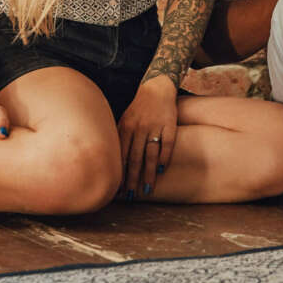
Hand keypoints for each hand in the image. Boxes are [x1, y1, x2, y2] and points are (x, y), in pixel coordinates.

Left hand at [118, 75, 177, 197]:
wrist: (157, 88)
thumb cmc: (138, 108)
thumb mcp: (125, 120)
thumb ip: (120, 139)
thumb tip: (113, 163)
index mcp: (126, 128)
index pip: (122, 156)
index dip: (121, 174)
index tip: (119, 190)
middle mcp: (139, 128)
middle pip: (135, 158)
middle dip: (133, 178)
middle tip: (132, 195)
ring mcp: (155, 126)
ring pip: (151, 154)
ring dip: (149, 172)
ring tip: (147, 188)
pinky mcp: (170, 124)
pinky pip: (167, 143)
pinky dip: (165, 156)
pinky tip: (162, 168)